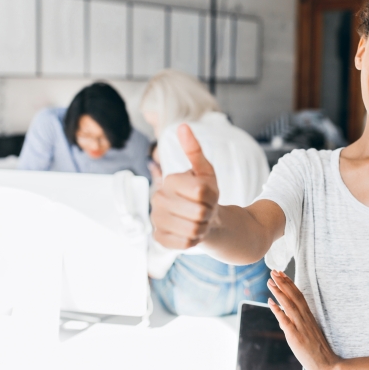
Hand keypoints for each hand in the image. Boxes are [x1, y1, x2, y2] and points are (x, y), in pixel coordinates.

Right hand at [151, 124, 218, 248]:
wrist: (204, 218)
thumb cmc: (205, 194)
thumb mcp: (206, 172)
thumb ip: (195, 151)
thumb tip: (182, 126)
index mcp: (169, 180)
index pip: (201, 191)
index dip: (213, 196)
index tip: (209, 195)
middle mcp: (157, 198)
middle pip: (199, 211)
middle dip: (209, 212)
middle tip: (206, 210)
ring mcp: (156, 219)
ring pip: (193, 229)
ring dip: (203, 227)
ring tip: (200, 221)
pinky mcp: (160, 238)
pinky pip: (185, 243)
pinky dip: (195, 240)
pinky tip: (192, 232)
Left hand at [267, 270, 339, 369]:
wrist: (326, 365)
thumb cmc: (317, 349)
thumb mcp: (308, 332)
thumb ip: (295, 322)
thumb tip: (281, 316)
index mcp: (308, 316)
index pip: (298, 295)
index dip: (289, 283)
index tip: (281, 273)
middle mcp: (305, 318)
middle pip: (294, 296)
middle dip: (283, 282)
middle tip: (274, 271)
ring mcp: (300, 326)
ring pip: (289, 305)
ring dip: (279, 292)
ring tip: (270, 281)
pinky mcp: (295, 336)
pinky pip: (285, 321)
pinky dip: (278, 310)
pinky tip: (270, 302)